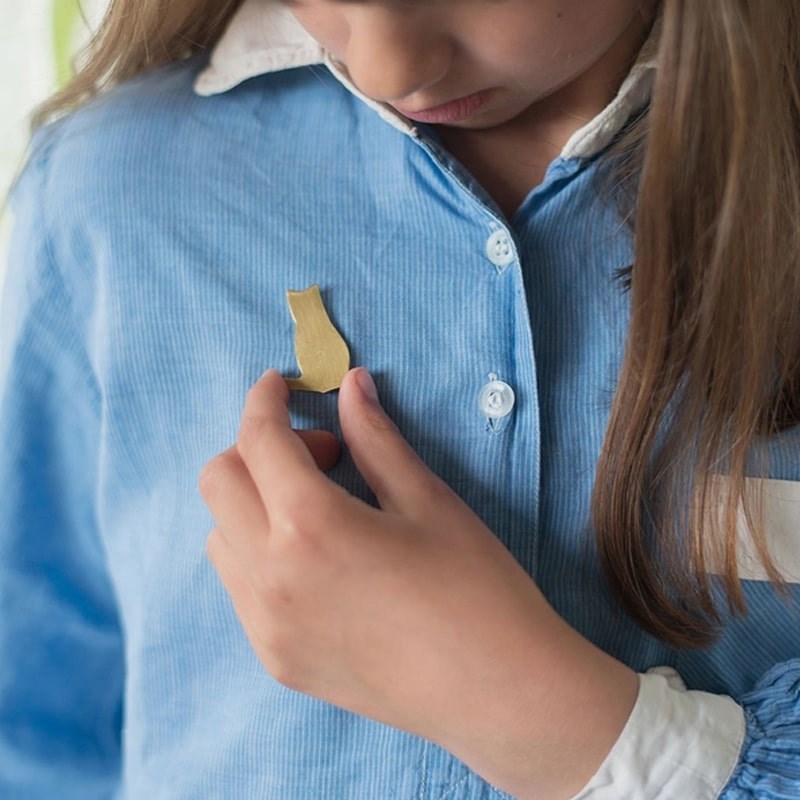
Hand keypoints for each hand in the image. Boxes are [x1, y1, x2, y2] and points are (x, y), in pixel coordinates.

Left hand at [199, 368, 636, 799]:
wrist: (498, 692)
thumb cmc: (476, 586)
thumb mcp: (426, 499)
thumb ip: (375, 437)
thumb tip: (352, 384)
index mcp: (310, 525)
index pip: (257, 440)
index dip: (264, 400)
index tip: (280, 384)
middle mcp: (270, 576)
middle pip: (218, 482)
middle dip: (256, 449)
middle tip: (323, 456)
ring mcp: (266, 626)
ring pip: (222, 536)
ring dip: (255, 503)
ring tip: (322, 510)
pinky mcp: (276, 659)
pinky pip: (241, 587)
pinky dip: (261, 552)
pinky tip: (319, 560)